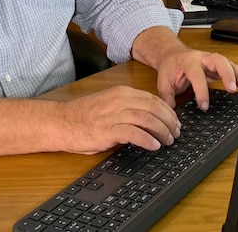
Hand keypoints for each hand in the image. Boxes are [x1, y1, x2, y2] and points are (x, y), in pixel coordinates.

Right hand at [57, 86, 181, 153]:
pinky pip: (134, 133)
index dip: (168, 112)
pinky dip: (147, 139)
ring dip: (162, 131)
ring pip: (147, 119)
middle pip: (154, 108)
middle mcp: (119, 100)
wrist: (62, 122)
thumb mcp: (109, 104)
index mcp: (122, 92)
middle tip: (176, 133)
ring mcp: (113, 114)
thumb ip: (127, 107)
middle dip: (169, 122)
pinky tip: (153, 146)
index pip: (153, 99)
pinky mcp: (108, 129)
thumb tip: (150, 118)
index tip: (175, 122)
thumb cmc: (84, 116)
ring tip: (168, 141)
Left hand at [154, 45, 237, 109]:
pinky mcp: (218, 65)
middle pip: (219, 61)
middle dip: (227, 74)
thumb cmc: (170, 66)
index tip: (204, 105)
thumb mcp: (163, 81)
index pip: (197, 75)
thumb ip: (167, 96)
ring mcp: (212, 60)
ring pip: (228, 63)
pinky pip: (232, 67)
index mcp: (189, 61)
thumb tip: (172, 111)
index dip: (201, 91)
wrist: (172, 54)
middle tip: (233, 89)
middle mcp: (203, 58)